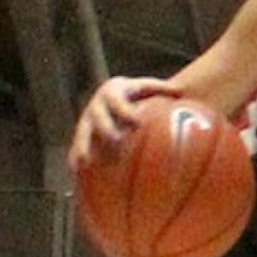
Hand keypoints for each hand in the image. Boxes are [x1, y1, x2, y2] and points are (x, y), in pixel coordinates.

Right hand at [68, 76, 182, 169]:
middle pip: (98, 116)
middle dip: (106, 127)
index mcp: (112, 91)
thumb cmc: (137, 92)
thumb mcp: (147, 86)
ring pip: (83, 132)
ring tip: (85, 161)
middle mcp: (97, 104)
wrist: (113, 94)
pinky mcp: (84, 132)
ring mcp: (87, 119)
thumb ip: (161, 88)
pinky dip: (75, 155)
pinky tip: (76, 170)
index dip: (125, 111)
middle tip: (116, 140)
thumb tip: (180, 90)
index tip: (137, 122)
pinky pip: (77, 144)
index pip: (117, 101)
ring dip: (83, 145)